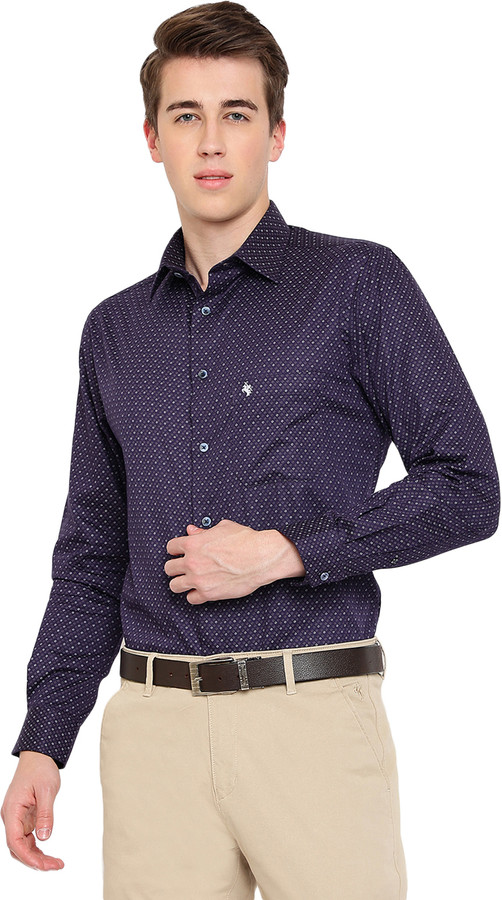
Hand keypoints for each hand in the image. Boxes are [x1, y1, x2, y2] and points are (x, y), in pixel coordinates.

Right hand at [1, 750, 63, 870]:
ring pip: (22, 845)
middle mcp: (11, 816)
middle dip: (35, 860)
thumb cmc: (40, 768)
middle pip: (18, 847)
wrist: (38, 756)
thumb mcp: (47, 789)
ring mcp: (17, 818)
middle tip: (55, 865)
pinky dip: (36, 847)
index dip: (28, 857)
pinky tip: (48, 853)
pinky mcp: (24, 817)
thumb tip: (44, 837)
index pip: (15, 841)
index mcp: (12, 810)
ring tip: (55, 863)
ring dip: (36, 856)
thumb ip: (45, 814)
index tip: (43, 864)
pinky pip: (27, 838)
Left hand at [164, 519, 305, 603]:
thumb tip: (192, 530)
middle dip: (176, 568)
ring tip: (189, 581)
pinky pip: (190, 599)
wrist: (261, 557)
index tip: (181, 553)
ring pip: (174, 586)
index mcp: (193, 543)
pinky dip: (195, 595)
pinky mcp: (208, 593)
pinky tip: (202, 590)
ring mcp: (198, 579)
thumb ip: (204, 531)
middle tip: (184, 568)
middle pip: (169, 568)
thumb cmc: (245, 540)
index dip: (176, 550)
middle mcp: (192, 562)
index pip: (171, 548)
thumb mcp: (223, 528)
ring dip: (181, 583)